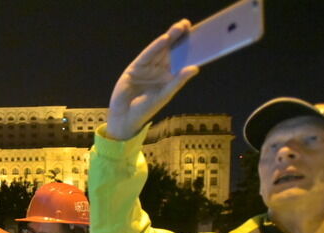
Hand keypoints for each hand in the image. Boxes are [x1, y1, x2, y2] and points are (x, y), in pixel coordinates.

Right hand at [106, 20, 198, 140]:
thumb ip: (178, 81)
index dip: (187, 46)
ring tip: (179, 27)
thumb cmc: (146, 109)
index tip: (198, 35)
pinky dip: (155, 47)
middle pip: (169, 50)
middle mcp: (157, 69)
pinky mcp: (135, 68)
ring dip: (168, 38)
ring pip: (159, 50)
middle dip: (177, 37)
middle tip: (187, 24)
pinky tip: (164, 39)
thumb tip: (195, 68)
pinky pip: (146, 55)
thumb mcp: (166, 94)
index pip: (179, 58)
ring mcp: (146, 67)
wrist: (126, 118)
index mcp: (167, 75)